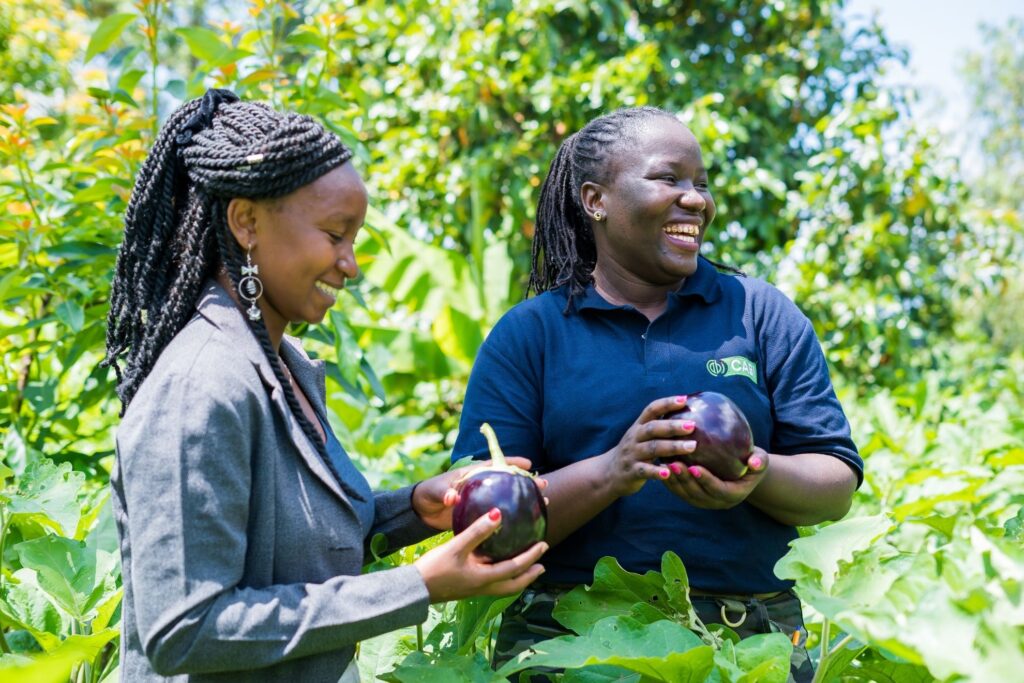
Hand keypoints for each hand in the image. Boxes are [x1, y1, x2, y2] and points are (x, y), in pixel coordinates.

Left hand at [412, 457, 544, 529]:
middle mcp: (483, 486)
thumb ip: (444, 492)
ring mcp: (484, 501)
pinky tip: (526, 525)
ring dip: (525, 500)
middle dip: (527, 482)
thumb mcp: (437, 491)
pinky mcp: (480, 516)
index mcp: (474, 474)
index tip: (529, 464)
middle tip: (543, 485)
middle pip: (509, 482)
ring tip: (543, 503)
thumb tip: (451, 498)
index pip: (496, 464)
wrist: (422, 511)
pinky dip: (511, 518)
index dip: (513, 463)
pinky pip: (499, 516)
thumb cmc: (430, 493)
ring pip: (508, 498)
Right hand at [413, 508, 547, 602]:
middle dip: (529, 575)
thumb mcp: (456, 547)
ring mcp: (474, 590)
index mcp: (484, 578)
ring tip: (527, 569)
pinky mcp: (466, 589)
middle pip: (513, 585)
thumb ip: (477, 531)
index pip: (515, 568)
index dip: (531, 556)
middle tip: (542, 564)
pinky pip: (492, 585)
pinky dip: (503, 578)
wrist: (414, 590)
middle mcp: (483, 587)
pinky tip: (496, 567)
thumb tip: (498, 514)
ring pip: (504, 587)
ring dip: (518, 579)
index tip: (543, 544)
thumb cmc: (435, 568)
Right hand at [601, 395, 698, 496]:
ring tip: (691, 447)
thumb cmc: (634, 452)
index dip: (666, 403)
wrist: (609, 474)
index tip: (684, 399)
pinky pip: (644, 470)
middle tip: (692, 425)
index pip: (651, 410)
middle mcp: (634, 438)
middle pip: (653, 428)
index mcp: (638, 427)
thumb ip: (658, 428)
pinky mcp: (631, 472)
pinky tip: (668, 473)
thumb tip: (688, 417)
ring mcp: (632, 454)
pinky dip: (656, 471)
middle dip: (673, 426)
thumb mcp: (641, 437)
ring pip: (652, 448)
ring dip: (672, 447)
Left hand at [661, 446, 768, 508]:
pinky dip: (670, 481)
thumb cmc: (752, 461)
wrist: (743, 472)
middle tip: (675, 463)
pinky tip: (661, 465)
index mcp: (734, 495)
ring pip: (686, 495)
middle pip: (698, 495)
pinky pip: (679, 491)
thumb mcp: (761, 460)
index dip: (706, 480)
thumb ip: (760, 461)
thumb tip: (755, 462)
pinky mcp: (693, 497)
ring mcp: (704, 502)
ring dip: (674, 482)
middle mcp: (717, 502)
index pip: (718, 490)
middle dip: (685, 481)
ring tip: (665, 464)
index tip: (694, 467)